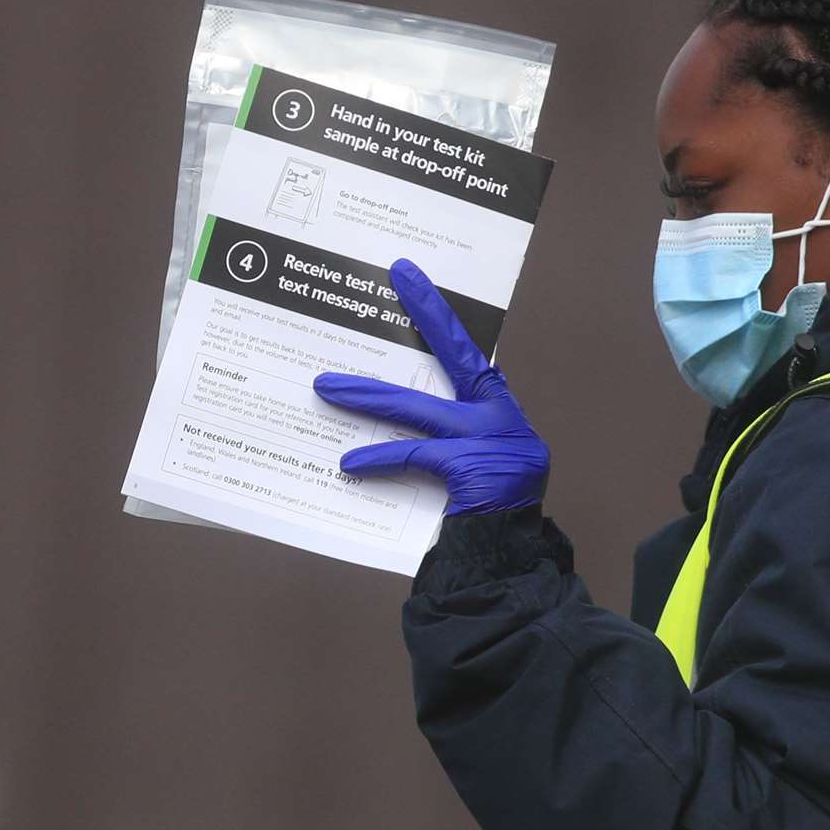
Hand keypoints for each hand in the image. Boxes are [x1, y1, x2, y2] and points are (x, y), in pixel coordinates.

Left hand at [312, 258, 548, 515]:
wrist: (505, 553)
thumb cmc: (484, 508)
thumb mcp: (473, 459)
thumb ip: (444, 431)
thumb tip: (386, 408)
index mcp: (497, 407)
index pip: (464, 349)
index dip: (436, 312)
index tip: (408, 277)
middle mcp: (497, 416)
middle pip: (453, 357)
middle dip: (424, 314)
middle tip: (393, 281)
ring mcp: (487, 440)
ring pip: (416, 408)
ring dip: (367, 396)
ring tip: (324, 386)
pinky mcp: (469, 467)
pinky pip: (412, 456)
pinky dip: (377, 458)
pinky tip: (347, 464)